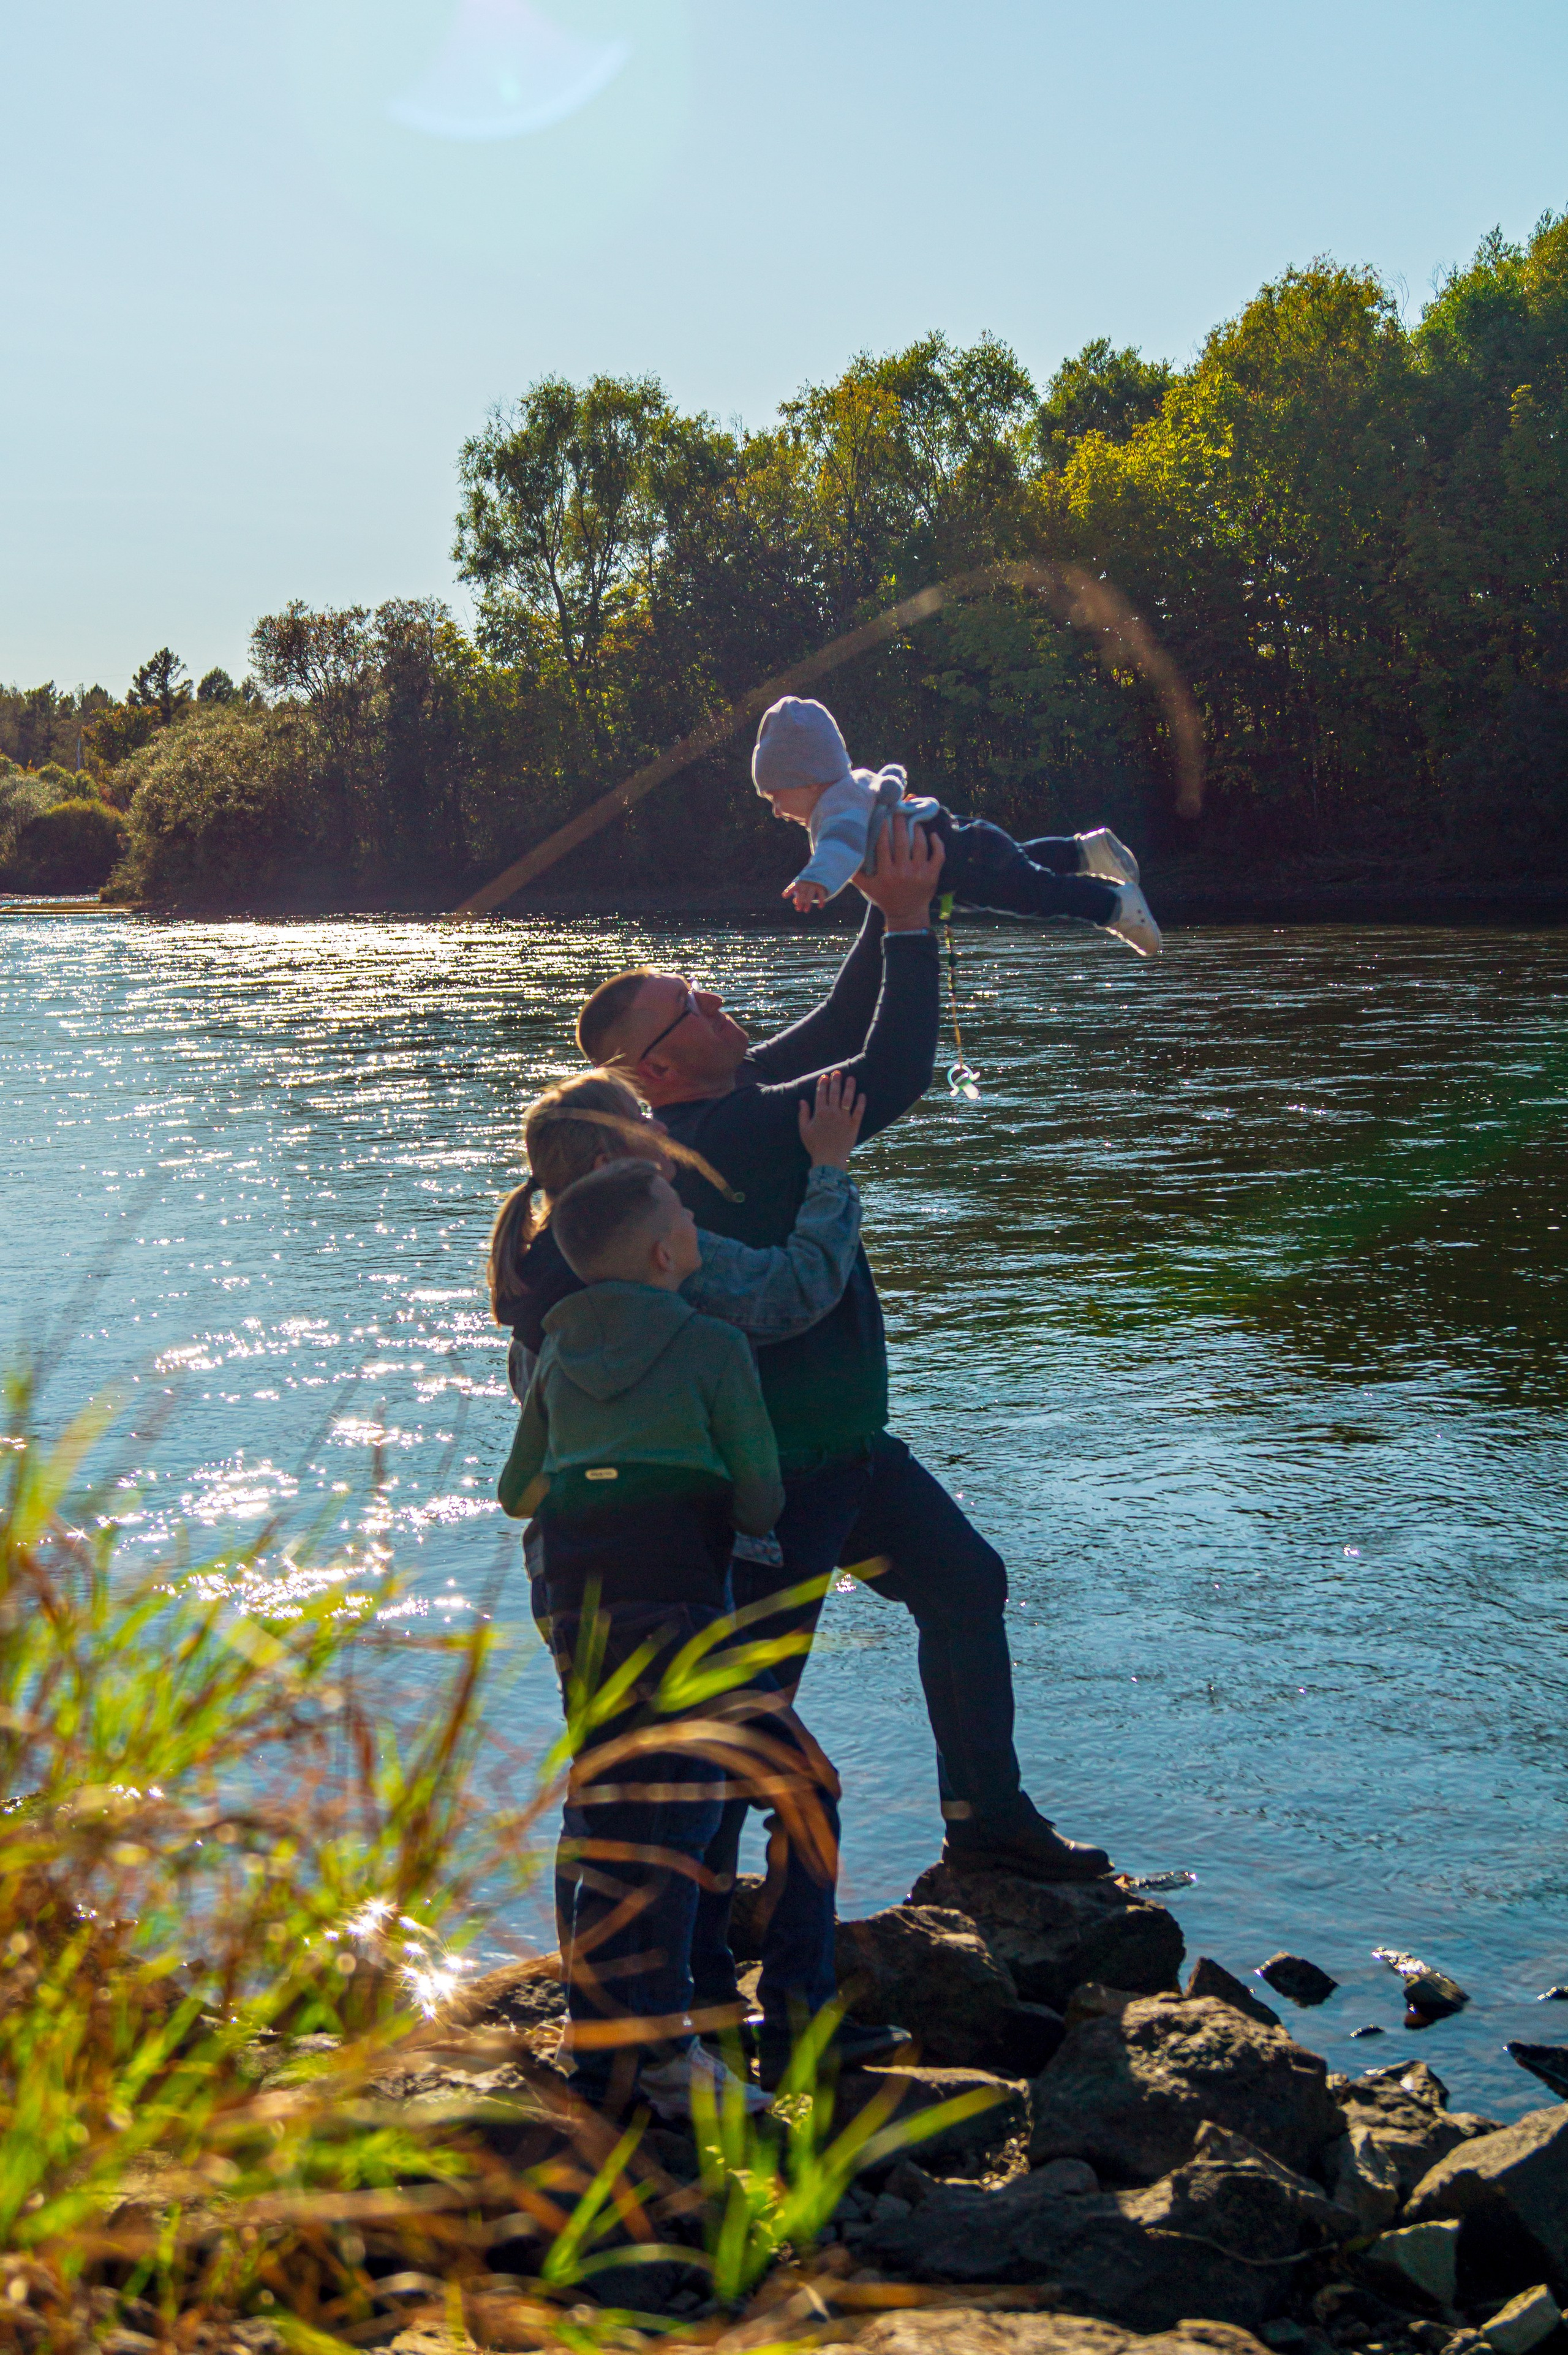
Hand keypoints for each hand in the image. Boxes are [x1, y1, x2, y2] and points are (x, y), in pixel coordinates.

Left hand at [784, 878, 828, 913]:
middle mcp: (806, 883)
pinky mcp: (821, 888)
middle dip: (800, 901)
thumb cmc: (805, 884)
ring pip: (810, 894)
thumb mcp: (800, 888)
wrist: (818, 874)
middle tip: (798, 909)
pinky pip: (821, 894)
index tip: (784, 896)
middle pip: (802, 893)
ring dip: (808, 903)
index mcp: (799, 883)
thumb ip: (797, 895)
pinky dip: (821, 900)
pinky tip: (820, 907)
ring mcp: (814, 885)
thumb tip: (795, 902)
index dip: (789, 891)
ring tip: (806, 911)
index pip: (793, 887)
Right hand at [798, 1068, 864, 1167]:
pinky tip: (862, 1095)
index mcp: (820, 1113)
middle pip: (835, 1093)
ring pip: (848, 1099)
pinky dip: (861, 1103)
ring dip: (849, 1087)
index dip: (823, 1084)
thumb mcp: (804, 1130)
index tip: (825, 1076)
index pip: (821, 1094)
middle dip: (836, 1081)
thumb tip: (802, 1101)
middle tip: (838, 1072)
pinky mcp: (854, 1125)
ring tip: (851, 1078)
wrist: (829, 1159)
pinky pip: (858, 1111)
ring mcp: (844, 1118)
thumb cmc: (815, 1146)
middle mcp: (833, 1113)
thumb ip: (803, 1114)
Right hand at [853, 813, 944, 928]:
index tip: (883, 815)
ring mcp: (919, 873)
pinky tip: (932, 834)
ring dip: (917, 829)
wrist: (906, 914)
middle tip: (899, 810)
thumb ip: (855, 872)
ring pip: (920, 845)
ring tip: (914, 820)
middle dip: (900, 823)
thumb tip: (843, 855)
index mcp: (886, 874)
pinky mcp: (932, 875)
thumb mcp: (867, 887)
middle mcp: (903, 873)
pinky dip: (937, 843)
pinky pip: (938, 855)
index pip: (883, 845)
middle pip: (902, 841)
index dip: (883, 828)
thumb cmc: (884, 898)